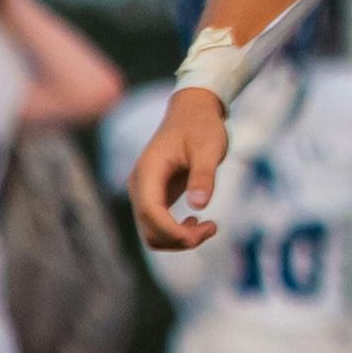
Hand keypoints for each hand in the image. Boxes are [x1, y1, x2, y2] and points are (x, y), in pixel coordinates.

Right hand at [131, 90, 228, 251]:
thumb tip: (199, 206)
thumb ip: (203, 176)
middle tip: (212, 227)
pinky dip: (177, 233)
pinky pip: (158, 226)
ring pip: (152, 234)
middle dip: (180, 239)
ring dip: (179, 240)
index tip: (203, 230)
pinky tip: (198, 222)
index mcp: (148, 172)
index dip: (173, 231)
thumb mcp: (209, 148)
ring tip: (209, 227)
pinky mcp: (153, 197)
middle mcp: (139, 186)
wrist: (192, 112)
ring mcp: (144, 193)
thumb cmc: (201, 127)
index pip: (150, 213)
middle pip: (150, 230)